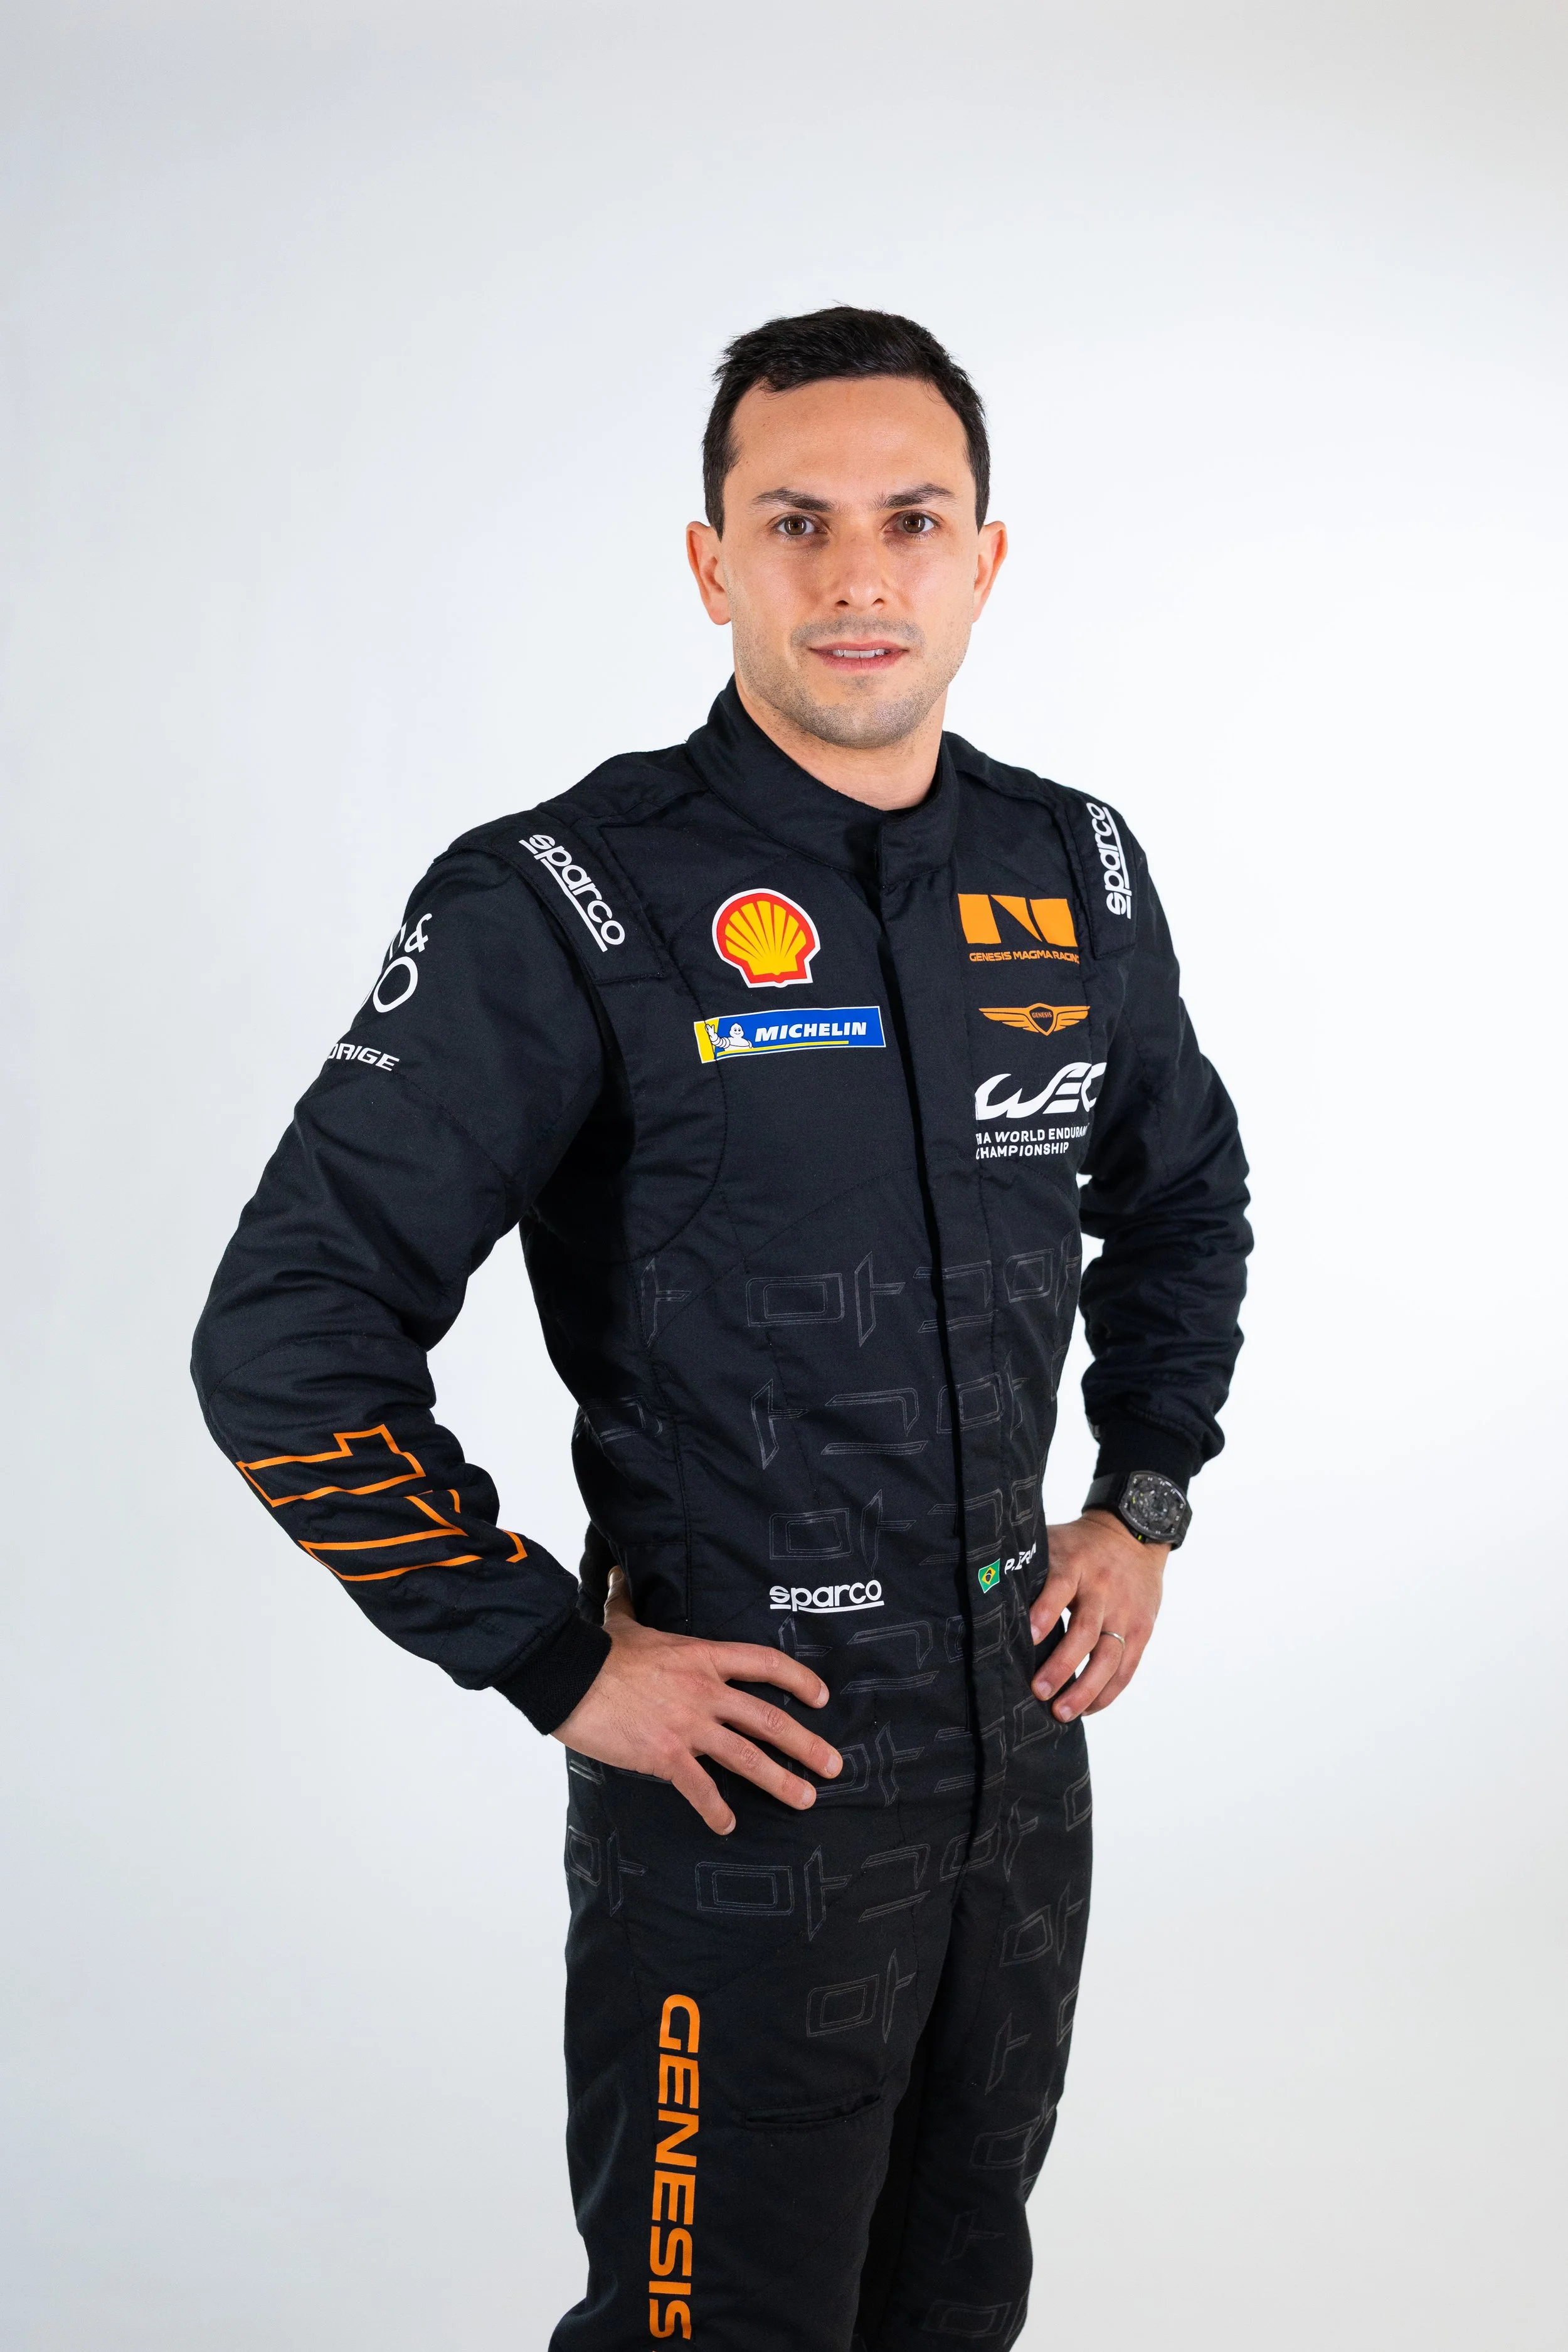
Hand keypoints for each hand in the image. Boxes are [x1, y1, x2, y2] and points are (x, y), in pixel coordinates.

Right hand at [552, 1568, 841, 1832]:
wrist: (570, 1677)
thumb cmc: (598, 1651)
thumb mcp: (623, 1621)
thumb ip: (629, 1600)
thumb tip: (619, 1574)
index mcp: (703, 1657)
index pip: (764, 1663)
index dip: (798, 1680)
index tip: (821, 1698)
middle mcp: (705, 1692)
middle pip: (768, 1718)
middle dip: (806, 1744)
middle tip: (834, 1765)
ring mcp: (688, 1726)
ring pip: (747, 1757)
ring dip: (780, 1781)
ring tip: (806, 1799)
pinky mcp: (666, 1756)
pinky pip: (700, 1788)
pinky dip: (715, 1810)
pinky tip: (726, 1825)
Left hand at [1028, 1511, 1167, 1721]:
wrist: (1133, 1535)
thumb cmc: (1078, 1546)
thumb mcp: (1052, 1543)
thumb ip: (1027, 1566)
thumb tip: (984, 1594)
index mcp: (1075, 1563)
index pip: (1059, 1587)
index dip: (1045, 1612)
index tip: (1028, 1637)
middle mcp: (1103, 1588)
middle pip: (1085, 1631)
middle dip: (1061, 1665)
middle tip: (1039, 1691)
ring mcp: (1125, 1611)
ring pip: (1109, 1656)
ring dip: (1086, 1689)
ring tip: (1062, 1713)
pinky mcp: (1141, 1628)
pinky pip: (1127, 1667)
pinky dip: (1108, 1691)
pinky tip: (1088, 1709)